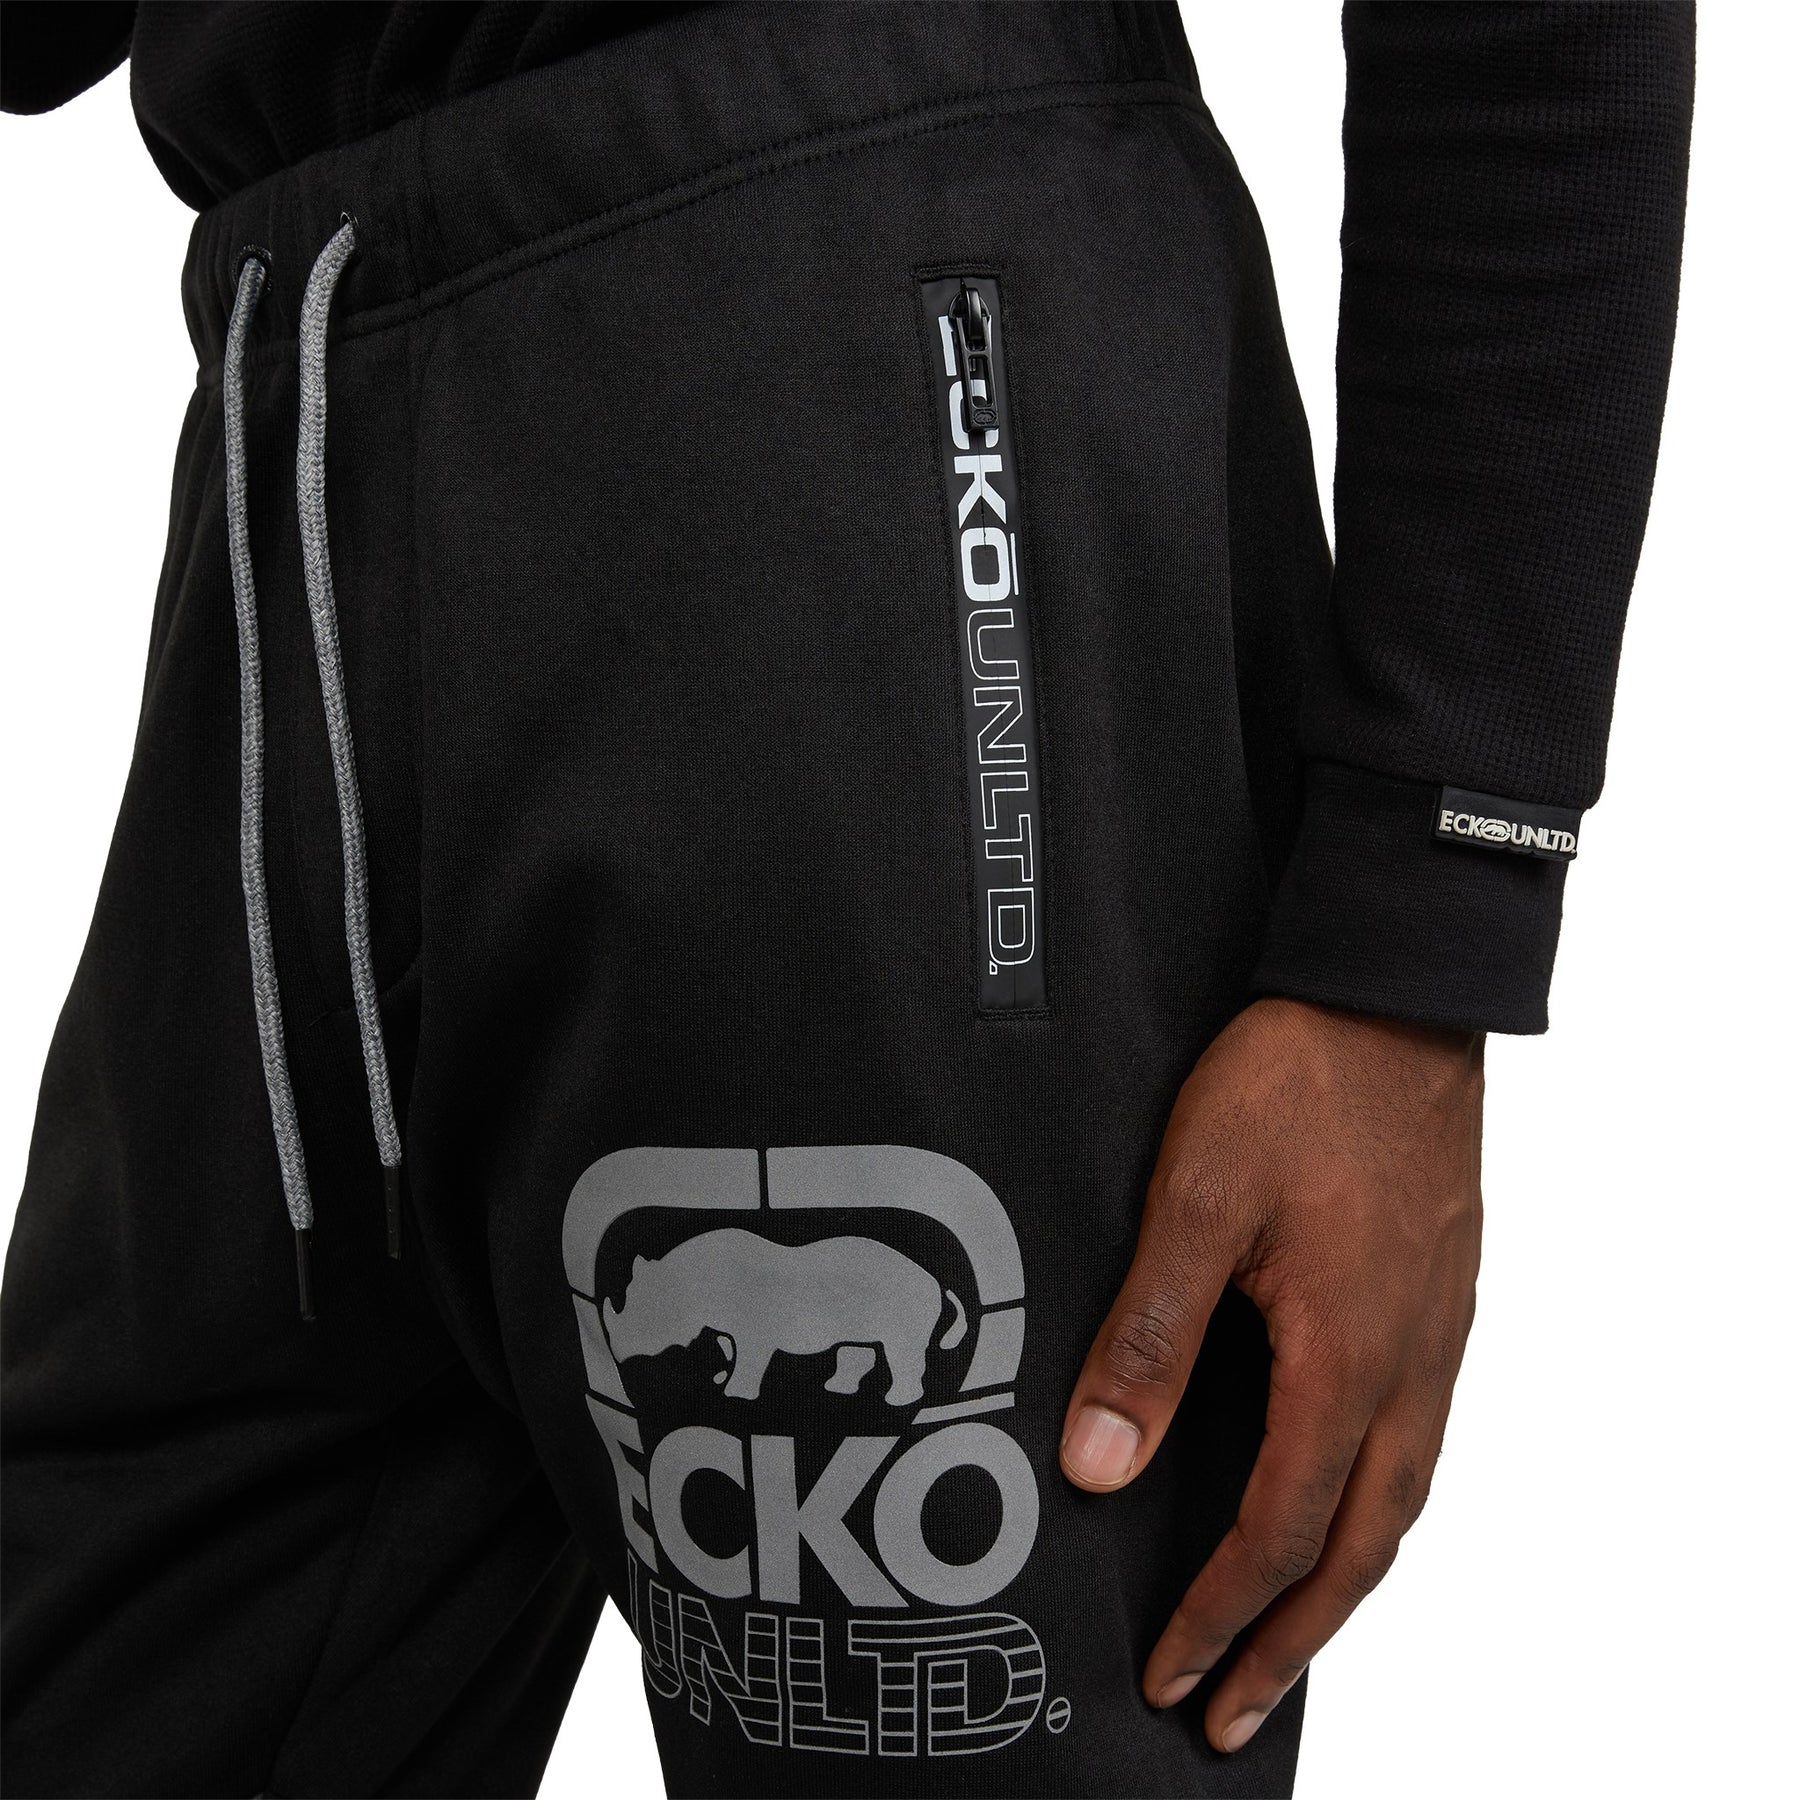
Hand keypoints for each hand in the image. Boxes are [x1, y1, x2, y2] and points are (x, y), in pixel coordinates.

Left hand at [1060, 996, 1482, 1751]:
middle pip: (1362, 1547)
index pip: (1282, 1528)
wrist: (1393, 997)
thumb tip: (1099, 1464)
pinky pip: (1418, 1442)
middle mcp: (1408, 1363)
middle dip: (1294, 1640)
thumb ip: (1148, 1336)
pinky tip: (1342, 1498)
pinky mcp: (1436, 1299)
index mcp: (1347, 1356)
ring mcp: (1435, 1333)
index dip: (1224, 1612)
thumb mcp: (1198, 1200)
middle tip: (1237, 1710)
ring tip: (1289, 1636)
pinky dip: (1376, 1508)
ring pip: (1401, 1501)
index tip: (1175, 1674)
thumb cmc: (1297, 1085)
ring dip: (1342, 1584)